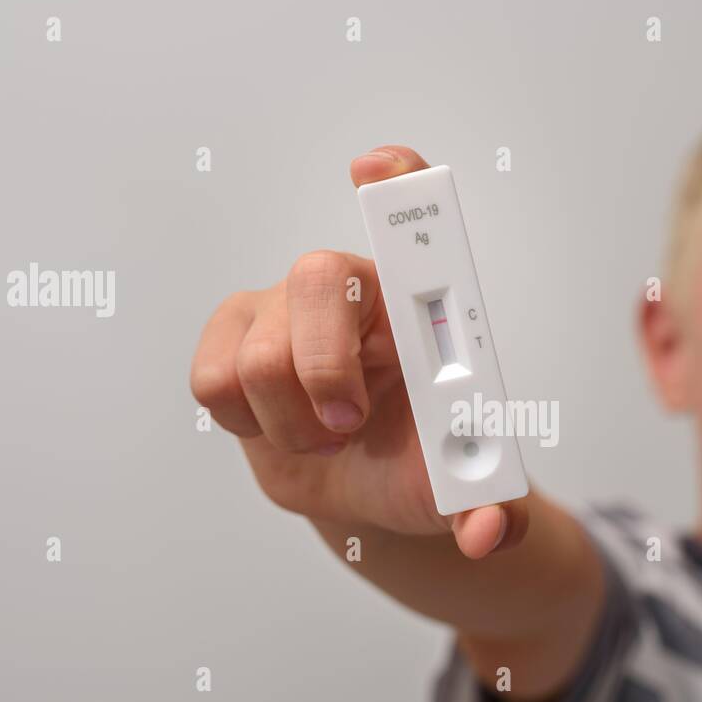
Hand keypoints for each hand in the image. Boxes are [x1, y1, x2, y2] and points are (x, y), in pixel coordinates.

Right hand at [189, 145, 528, 557]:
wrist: (364, 488)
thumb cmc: (416, 463)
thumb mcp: (461, 490)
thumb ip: (489, 512)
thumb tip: (488, 534)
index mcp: (415, 305)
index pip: (408, 218)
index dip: (395, 181)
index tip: (376, 167)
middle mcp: (347, 289)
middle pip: (315, 281)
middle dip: (328, 368)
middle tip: (350, 422)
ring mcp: (281, 307)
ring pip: (260, 355)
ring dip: (293, 423)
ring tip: (324, 435)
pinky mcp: (229, 338)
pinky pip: (212, 380)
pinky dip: (247, 423)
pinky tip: (280, 427)